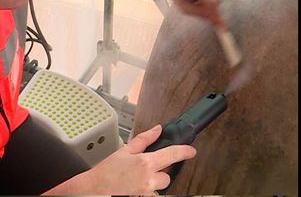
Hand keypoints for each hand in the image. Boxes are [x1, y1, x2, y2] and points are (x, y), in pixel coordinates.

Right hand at [43, 125, 196, 194]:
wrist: (90, 192)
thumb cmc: (103, 174)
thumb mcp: (123, 152)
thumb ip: (143, 140)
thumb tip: (157, 129)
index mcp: (145, 163)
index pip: (172, 154)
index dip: (184, 151)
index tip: (191, 151)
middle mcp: (148, 179)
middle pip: (167, 176)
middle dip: (158, 174)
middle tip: (144, 174)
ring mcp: (146, 193)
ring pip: (160, 189)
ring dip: (152, 186)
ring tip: (136, 185)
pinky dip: (147, 194)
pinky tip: (135, 191)